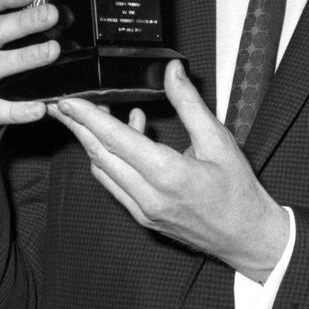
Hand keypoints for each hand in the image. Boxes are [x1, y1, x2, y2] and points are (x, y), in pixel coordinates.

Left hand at [47, 60, 288, 281]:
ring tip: (95, 116)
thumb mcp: (218, 139)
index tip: (68, 101)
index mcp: (168, 174)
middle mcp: (149, 196)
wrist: (246, 236)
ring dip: (94, 143)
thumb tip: (172, 71)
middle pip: (100, 156)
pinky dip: (112, 160)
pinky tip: (127, 138)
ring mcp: (143, 210)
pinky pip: (116, 185)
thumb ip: (189, 103)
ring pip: (104, 172)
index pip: (117, 140)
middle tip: (62, 105)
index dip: (89, 118)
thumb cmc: (238, 189)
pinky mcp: (144, 217)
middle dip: (78, 128)